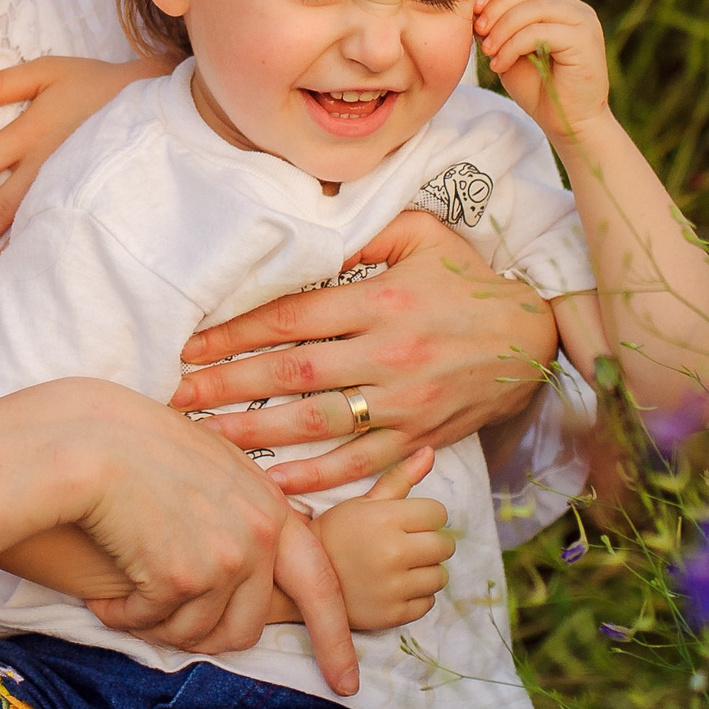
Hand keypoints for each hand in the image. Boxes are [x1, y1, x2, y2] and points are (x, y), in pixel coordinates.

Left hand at [0, 56, 167, 279]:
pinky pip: (60, 232)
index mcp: (31, 133)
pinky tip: (26, 280)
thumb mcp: (50, 70)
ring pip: (30, 228)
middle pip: (1, 209)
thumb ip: (3, 82)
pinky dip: (41, 256)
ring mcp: (70, 188)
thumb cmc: (99, 84)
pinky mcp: (90, 200)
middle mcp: (47, 167)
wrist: (159, 103)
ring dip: (2, 258)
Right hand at [38, 381, 356, 693]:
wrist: (87, 439)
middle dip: (203, 639)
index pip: (321, 585)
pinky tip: (105, 599)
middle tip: (163, 627)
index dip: (334, 638)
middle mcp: (259, 535)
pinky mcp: (181, 577)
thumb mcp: (210, 463)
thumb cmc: (134, 442)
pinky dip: (126, 619)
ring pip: (199, 634)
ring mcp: (223, 557)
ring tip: (127, 602)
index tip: (345, 680)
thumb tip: (252, 555)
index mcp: (270, 507)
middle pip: (246, 627)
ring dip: (158, 627)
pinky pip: (155, 625)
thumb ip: (241, 507)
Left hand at [171, 214, 558, 492]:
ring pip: (316, 424)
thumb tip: (304, 226)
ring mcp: (404, 403)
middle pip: (291, 375)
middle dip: (226, 386)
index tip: (190, 346)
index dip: (235, 332)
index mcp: (382, 300)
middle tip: (174, 397)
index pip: (291, 318)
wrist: (534, 338)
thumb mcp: (421, 234)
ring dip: (254, 435)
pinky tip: (272, 482)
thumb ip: (363, 230)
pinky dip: (315, 478)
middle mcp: (389, 354)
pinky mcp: (419, 438)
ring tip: (204, 440)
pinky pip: (360, 464)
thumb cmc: (467, 280)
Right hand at [314, 448, 455, 631]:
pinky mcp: (393, 615)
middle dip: (429, 544)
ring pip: (440, 576)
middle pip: (444, 546)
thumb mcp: (363, 502)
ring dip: (425, 571)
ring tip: (398, 567)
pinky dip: (416, 597)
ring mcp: (393, 587)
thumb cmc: (335, 534)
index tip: (407, 522)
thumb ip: (400, 477)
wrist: (301, 580)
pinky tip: (393, 588)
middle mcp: (392, 552)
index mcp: (385, 518)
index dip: (425, 516)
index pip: (438, 514)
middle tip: (405, 545)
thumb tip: (430, 450)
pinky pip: (428, 603)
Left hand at [474, 0, 613, 141]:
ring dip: (503, 28)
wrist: (568, 123)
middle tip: (477, 31)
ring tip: (487, 51)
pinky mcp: (586, 41)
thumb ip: (498, 26)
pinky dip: (513, 46)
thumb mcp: (510, 50)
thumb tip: (474, 7)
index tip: (474, 13)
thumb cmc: (539, 87)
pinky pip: (540, 32)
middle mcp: (576, 9)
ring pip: (534, 8)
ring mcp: (584, 23)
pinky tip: (500, 65)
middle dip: (497, 7)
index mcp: (561, 6)